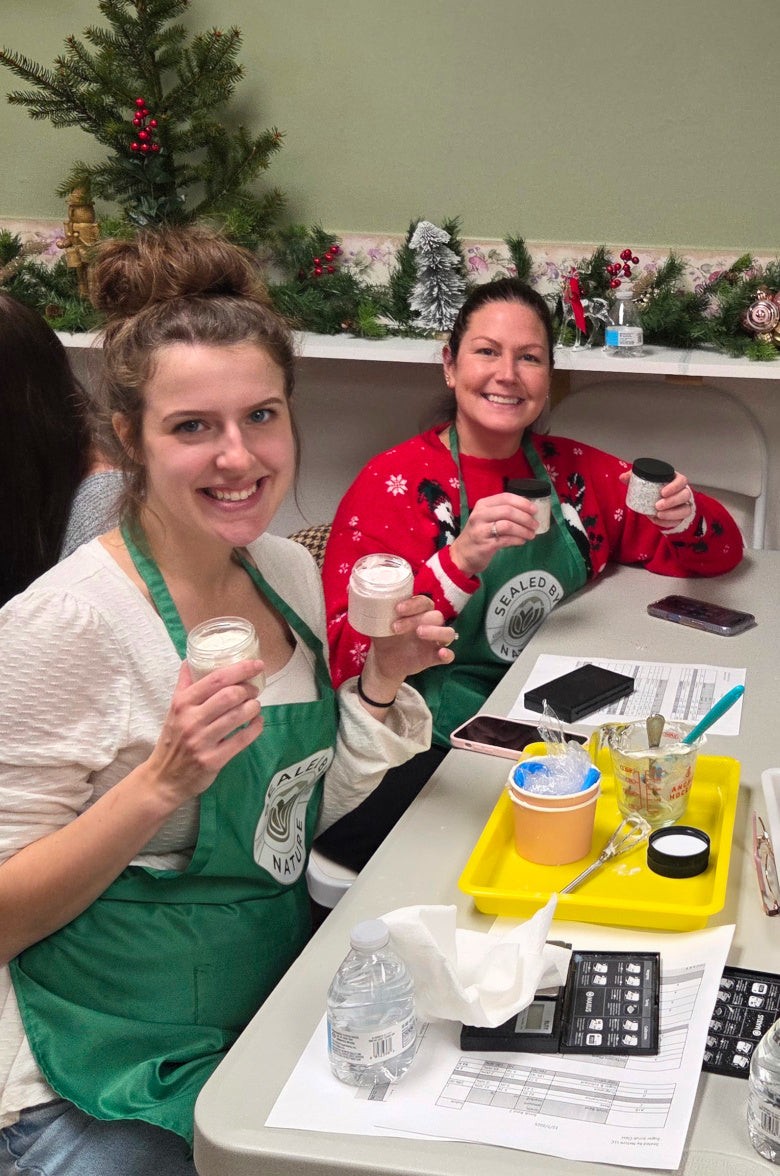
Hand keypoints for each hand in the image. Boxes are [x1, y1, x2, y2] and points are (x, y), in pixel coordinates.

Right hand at [145, 659, 263, 802]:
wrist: (163, 778)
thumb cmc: (172, 739)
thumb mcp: (173, 709)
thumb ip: (184, 684)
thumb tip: (191, 659)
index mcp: (182, 703)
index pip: (216, 679)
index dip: (240, 669)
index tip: (256, 664)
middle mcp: (191, 720)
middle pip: (230, 695)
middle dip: (249, 689)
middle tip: (254, 690)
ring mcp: (202, 741)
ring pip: (238, 716)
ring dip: (254, 707)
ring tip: (255, 705)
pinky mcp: (213, 760)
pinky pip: (242, 740)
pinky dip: (255, 727)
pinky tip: (257, 722)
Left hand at [358, 595, 456, 708]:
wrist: (384, 659)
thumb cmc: (384, 633)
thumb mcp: (375, 620)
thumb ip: (366, 604)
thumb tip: (348, 587)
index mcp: (417, 610)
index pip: (423, 601)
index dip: (413, 603)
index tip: (397, 609)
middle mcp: (429, 622)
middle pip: (435, 615)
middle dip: (416, 618)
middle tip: (395, 627)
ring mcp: (434, 640)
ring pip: (447, 632)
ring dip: (436, 631)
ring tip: (419, 633)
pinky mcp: (434, 656)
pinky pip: (449, 655)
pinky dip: (447, 654)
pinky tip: (439, 654)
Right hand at [449, 492, 539, 576]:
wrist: (462, 555)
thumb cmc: (478, 534)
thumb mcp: (486, 518)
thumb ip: (502, 512)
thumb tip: (528, 512)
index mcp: (482, 505)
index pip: (506, 498)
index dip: (523, 502)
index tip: (535, 510)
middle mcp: (480, 515)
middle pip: (508, 511)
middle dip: (526, 517)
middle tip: (535, 525)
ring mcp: (481, 530)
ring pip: (508, 525)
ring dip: (524, 530)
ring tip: (531, 535)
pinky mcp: (485, 545)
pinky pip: (506, 540)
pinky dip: (518, 540)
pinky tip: (522, 541)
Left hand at [619, 470, 695, 529]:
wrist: (654, 501)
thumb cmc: (651, 488)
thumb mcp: (643, 480)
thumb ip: (633, 476)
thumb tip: (622, 477)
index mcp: (675, 480)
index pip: (682, 480)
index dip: (675, 486)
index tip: (662, 492)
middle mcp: (682, 492)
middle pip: (686, 495)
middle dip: (672, 501)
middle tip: (657, 505)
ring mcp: (683, 505)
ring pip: (686, 510)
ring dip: (672, 513)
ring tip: (658, 514)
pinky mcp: (680, 517)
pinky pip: (678, 521)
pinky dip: (668, 522)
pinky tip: (657, 520)